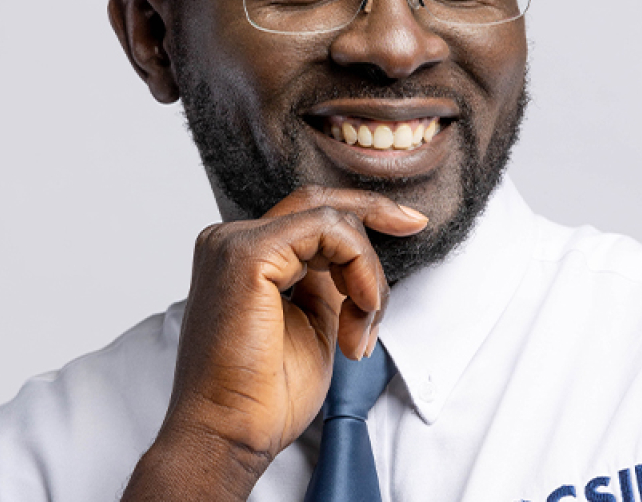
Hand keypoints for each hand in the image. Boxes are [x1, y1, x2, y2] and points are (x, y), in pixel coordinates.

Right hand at [123, 186, 426, 500]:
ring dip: (366, 271)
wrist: (228, 437)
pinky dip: (359, 267)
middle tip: (413, 224)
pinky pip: (326, 232)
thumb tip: (355, 257)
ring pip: (329, 220)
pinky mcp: (248, 255)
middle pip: (318, 204)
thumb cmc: (263, 394)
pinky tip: (360, 312)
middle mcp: (231, 238)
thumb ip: (326, 281)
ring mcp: (236, 243)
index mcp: (242, 253)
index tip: (404, 222)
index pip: (306, 214)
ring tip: (363, 328)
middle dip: (373, 213)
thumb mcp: (311, 321)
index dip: (358, 213)